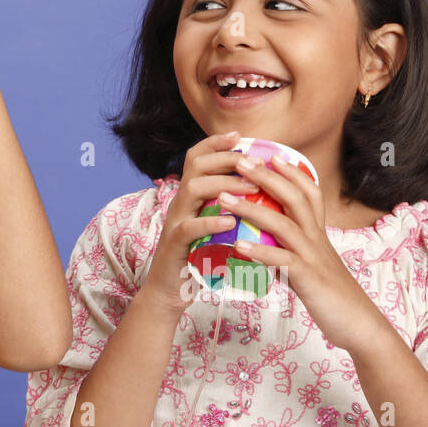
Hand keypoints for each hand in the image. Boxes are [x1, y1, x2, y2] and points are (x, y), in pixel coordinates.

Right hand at [137, 131, 265, 317]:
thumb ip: (224, 207)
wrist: (169, 290)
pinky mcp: (175, 245)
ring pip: (193, 189)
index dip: (215, 142)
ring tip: (253, 189)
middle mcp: (179, 203)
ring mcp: (175, 222)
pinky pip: (189, 227)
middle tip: (256, 163)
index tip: (239, 136)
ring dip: (224, 184)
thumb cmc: (197, 258)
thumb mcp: (210, 226)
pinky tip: (232, 221)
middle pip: (195, 165)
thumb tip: (258, 191)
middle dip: (226, 158)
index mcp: (189, 196)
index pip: (196, 157)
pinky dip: (211, 221)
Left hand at [216, 155, 385, 351]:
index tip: (270, 154)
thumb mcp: (312, 265)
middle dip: (267, 177)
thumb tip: (263, 244)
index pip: (309, 193)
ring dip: (251, 208)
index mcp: (318, 234)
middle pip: (294, 198)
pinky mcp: (309, 279)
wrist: (359, 325)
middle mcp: (317, 240)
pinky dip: (260, 251)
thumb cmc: (331, 295)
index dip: (292, 172)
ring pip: (283, 224)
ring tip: (224, 198)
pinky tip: (238, 245)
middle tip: (241, 161)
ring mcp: (314, 258)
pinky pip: (282, 261)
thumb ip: (290, 251)